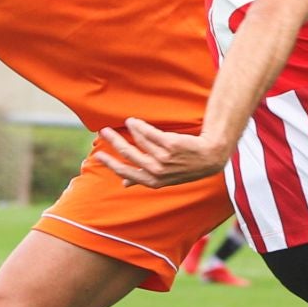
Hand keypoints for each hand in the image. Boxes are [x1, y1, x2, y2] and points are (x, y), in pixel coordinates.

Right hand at [95, 118, 228, 187]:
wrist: (210, 157)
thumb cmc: (184, 167)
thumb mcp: (164, 178)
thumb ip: (142, 178)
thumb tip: (123, 184)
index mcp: (153, 181)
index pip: (125, 172)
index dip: (110, 163)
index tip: (98, 154)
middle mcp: (158, 171)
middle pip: (129, 154)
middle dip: (114, 142)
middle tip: (103, 131)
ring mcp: (165, 158)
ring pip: (140, 141)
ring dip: (130, 130)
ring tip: (125, 122)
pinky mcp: (171, 144)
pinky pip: (150, 133)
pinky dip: (139, 126)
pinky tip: (134, 121)